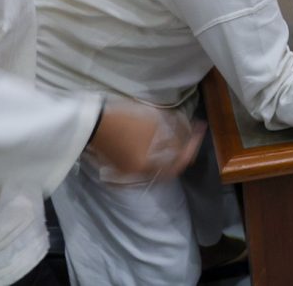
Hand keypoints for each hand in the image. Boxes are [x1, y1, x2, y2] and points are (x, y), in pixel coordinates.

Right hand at [87, 101, 206, 181]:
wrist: (90, 121)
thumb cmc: (122, 120)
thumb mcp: (152, 122)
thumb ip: (172, 134)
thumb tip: (186, 137)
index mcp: (146, 166)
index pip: (178, 161)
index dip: (192, 146)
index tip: (201, 129)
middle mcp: (137, 173)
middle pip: (167, 168)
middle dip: (182, 153)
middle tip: (192, 138)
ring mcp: (126, 169)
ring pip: (155, 166)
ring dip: (168, 154)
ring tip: (178, 137)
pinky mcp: (118, 162)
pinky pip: (143, 161)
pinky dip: (155, 153)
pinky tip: (158, 140)